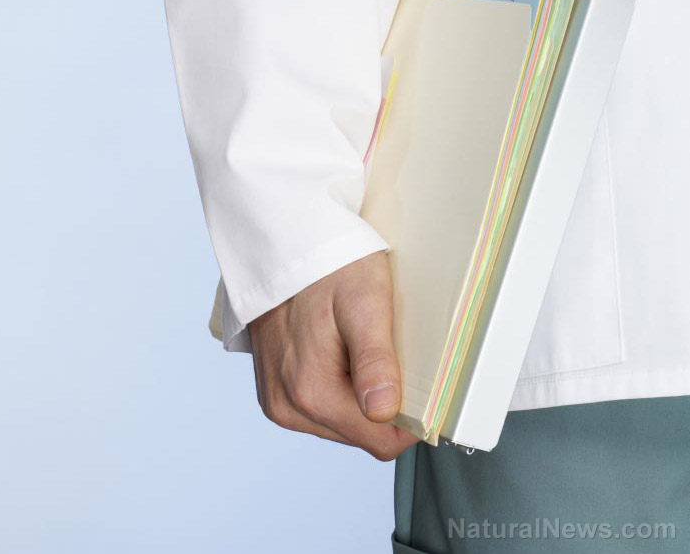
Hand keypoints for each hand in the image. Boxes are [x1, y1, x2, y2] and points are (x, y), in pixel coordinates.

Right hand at [247, 251, 417, 459]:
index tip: (416, 382)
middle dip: (382, 405)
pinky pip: (319, 412)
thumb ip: (374, 359)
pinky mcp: (272, 395)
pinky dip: (336, 390)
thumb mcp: (364, 302)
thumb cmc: (327, 268)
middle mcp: (288, 407)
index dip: (410, 421)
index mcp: (311, 392)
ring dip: (358, 397)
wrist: (278, 247)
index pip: (381, 442)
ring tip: (356, 349)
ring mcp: (277, 402)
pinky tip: (336, 355)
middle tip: (383, 354)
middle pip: (361, 436)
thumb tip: (383, 410)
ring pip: (341, 426)